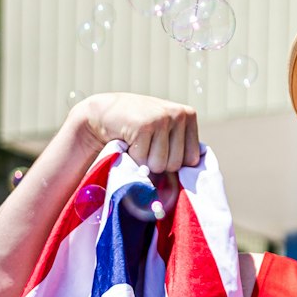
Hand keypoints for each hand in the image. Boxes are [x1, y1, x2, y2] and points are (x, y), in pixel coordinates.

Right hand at [78, 93, 199, 174]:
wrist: (105, 113)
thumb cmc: (138, 130)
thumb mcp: (165, 135)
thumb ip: (180, 151)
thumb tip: (184, 184)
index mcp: (189, 116)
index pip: (191, 161)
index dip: (171, 160)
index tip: (159, 145)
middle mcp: (179, 114)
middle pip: (175, 165)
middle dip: (157, 162)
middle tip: (146, 143)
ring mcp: (162, 118)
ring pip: (159, 165)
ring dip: (144, 160)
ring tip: (138, 142)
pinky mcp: (144, 125)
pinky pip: (142, 160)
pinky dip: (132, 156)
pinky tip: (128, 139)